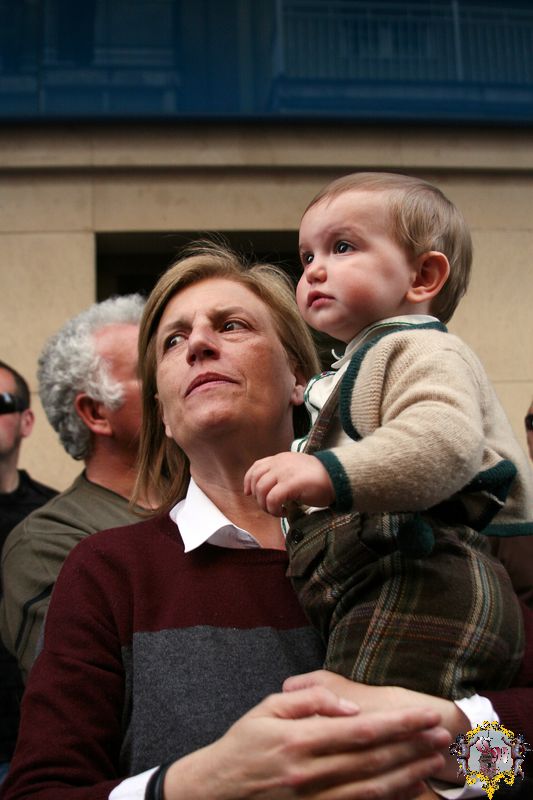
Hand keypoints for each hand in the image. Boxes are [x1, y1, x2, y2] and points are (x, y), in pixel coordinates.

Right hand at [162, 685, 447, 798]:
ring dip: (407, 775)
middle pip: (373, 761)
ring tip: (434, 761)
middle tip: (441, 736)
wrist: (215, 790)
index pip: (361, 731)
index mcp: (300, 741)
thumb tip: (348, 706)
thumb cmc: (242, 743)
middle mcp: (310, 773)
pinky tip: (407, 788)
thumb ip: (309, 701)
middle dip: (411, 747)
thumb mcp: (267, 708)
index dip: (398, 724)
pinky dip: (386, 799)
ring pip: (371, 790)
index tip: (424, 715)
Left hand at [244, 452, 334, 515]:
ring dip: (266, 505)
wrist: (338, 477)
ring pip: (262, 490)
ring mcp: (284, 472)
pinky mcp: (291, 484)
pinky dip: (274, 509)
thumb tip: (269, 491)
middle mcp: (280, 463)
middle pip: (256, 480)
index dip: (249, 481)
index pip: (257, 467)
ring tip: (277, 511)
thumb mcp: (297, 471)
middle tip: (269, 507)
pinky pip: (272, 499)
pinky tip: (284, 512)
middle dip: (258, 497)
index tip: (249, 493)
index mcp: (281, 459)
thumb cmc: (320, 478)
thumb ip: (282, 475)